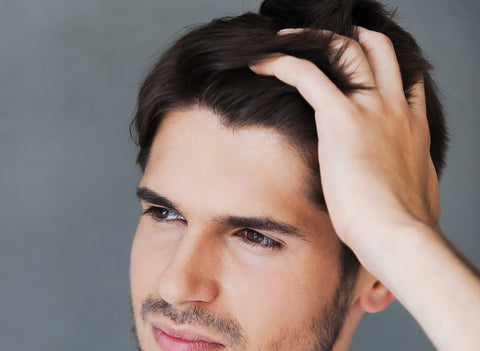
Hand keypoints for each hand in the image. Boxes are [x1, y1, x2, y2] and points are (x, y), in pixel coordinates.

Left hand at [250, 27, 439, 252]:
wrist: (397, 235)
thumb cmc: (402, 226)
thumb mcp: (418, 193)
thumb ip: (408, 178)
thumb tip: (398, 185)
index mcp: (413, 127)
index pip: (404, 78)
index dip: (382, 66)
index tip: (360, 68)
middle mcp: (395, 108)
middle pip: (379, 50)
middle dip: (354, 37)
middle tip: (327, 41)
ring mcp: (371, 109)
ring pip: (346, 49)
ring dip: (314, 39)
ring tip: (287, 39)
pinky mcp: (342, 118)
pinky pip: (306, 74)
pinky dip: (281, 62)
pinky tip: (260, 62)